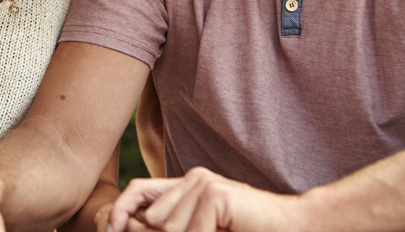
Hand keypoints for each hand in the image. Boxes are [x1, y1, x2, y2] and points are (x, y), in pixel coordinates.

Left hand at [108, 168, 301, 231]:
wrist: (293, 226)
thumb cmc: (248, 231)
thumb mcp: (204, 229)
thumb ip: (176, 225)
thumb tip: (131, 227)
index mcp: (187, 184)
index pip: (139, 190)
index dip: (122, 211)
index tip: (111, 229)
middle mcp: (192, 178)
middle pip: (154, 219)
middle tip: (209, 230)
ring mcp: (203, 183)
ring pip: (169, 228)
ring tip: (222, 231)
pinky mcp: (215, 195)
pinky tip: (228, 231)